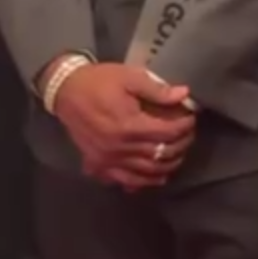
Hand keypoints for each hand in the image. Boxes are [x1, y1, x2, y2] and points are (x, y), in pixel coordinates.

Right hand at [53, 63, 196, 187]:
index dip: (184, 126)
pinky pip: (125, 180)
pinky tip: (156, 177)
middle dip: (180, 145)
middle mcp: (120, 148)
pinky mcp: (98, 165)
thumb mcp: (129, 77)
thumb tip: (183, 94)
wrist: (65, 91)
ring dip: (167, 165)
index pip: (167, 133)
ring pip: (147, 172)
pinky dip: (143, 181)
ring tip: (178, 154)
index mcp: (129, 125)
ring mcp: (108, 160)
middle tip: (188, 135)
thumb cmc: (99, 81)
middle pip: (160, 155)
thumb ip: (157, 89)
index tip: (191, 118)